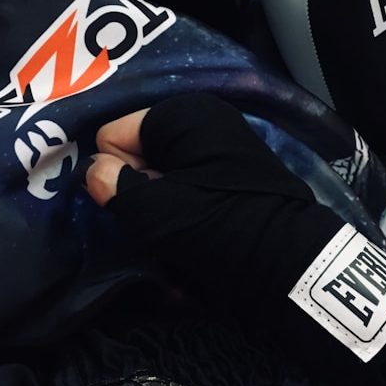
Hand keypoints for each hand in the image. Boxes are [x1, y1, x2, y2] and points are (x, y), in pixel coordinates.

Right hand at [85, 93, 385, 385]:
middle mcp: (204, 125)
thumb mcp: (158, 211)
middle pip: (139, 159)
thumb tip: (94, 172)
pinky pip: (186, 201)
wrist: (291, 270)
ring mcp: (221, 155)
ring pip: (160, 185)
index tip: (125, 204)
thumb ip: (114, 187)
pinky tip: (186, 258)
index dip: (113, 171)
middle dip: (136, 197)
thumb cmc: (221, 229)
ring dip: (157, 219)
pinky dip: (181, 226)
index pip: (115, 133)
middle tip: (149, 230)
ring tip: (171, 248)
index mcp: (186, 115)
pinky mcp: (232, 187)